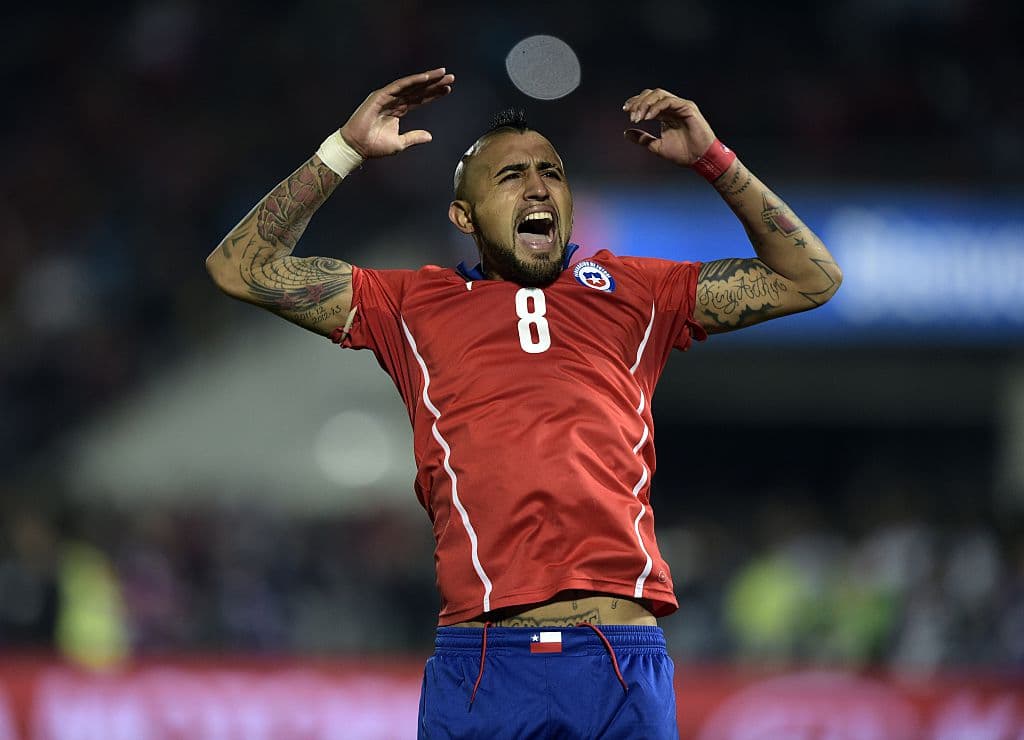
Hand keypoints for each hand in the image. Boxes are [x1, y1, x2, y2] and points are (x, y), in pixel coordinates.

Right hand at [339, 68, 454, 157]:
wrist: (357, 147)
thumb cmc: (374, 146)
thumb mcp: (399, 143)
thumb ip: (414, 137)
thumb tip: (430, 136)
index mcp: (399, 110)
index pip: (420, 99)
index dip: (433, 94)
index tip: (448, 88)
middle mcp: (395, 101)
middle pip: (418, 90)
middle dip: (434, 83)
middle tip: (451, 77)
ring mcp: (388, 97)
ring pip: (411, 85)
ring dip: (427, 78)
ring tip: (442, 73)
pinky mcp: (381, 96)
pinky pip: (399, 86)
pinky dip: (412, 81)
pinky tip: (425, 78)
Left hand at [622, 89, 715, 166]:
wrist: (700, 159)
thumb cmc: (683, 153)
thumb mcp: (656, 146)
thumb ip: (642, 138)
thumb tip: (626, 133)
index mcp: (665, 114)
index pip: (648, 101)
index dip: (635, 103)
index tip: (625, 110)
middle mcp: (672, 107)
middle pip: (651, 94)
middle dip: (638, 102)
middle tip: (631, 115)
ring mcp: (680, 105)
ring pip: (659, 94)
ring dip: (645, 104)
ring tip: (638, 117)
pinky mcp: (687, 107)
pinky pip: (669, 101)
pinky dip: (656, 107)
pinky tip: (648, 117)